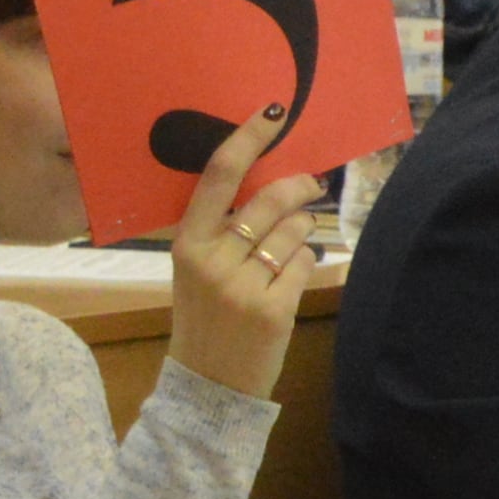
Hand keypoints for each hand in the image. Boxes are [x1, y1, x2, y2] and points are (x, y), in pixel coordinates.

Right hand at [165, 105, 326, 399]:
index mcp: (186, 243)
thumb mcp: (194, 270)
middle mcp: (212, 260)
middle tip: (311, 183)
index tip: (273, 113)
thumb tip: (266, 181)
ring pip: (294, 231)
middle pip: (269, 200)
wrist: (207, 385)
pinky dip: (305, 264)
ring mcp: (242, 285)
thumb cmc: (204, 318)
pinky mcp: (273, 309)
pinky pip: (306, 263)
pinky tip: (289, 279)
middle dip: (298, 186)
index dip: (247, 139)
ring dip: (301, 233)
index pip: (218, 176)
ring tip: (287, 251)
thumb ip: (219, 229)